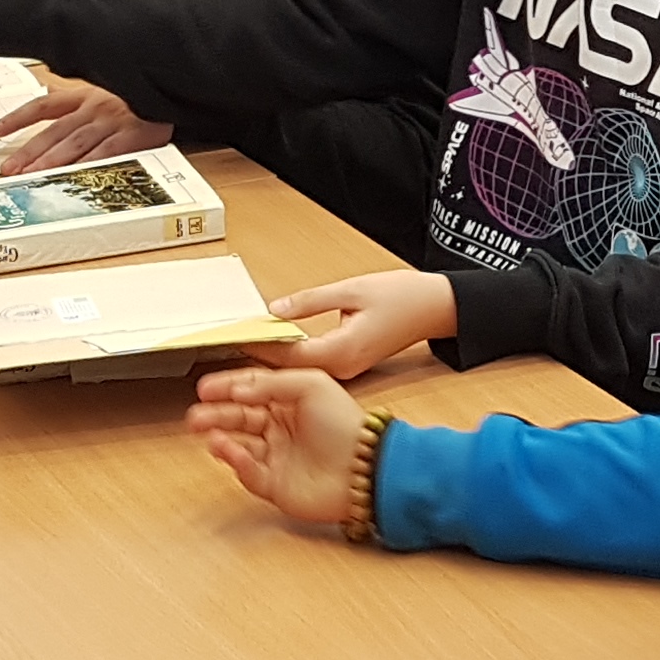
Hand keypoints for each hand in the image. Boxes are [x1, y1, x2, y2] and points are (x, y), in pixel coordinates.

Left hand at [0, 78, 169, 171]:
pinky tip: (75, 176)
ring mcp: (113, 120)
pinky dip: (90, 164)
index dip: (18, 117)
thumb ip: (80, 100)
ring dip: (51, 161)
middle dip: (29, 151)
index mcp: (85, 94)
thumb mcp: (108, 89)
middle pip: (55, 131)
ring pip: (75, 143)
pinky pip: (107, 151)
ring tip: (31, 176)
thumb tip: (51, 104)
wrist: (175, 84)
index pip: (44, 105)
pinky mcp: (133, 133)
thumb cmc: (141, 94)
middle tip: (8, 170)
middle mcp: (95, 106)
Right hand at [188, 365, 369, 526]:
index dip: (226, 388)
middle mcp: (280, 428)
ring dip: (221, 437)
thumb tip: (237, 389)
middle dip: (215, 414)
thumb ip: (271, 383)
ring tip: (206, 431)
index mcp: (290, 401)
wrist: (365, 468)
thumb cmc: (345, 424)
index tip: (204, 386)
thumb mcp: (312, 384)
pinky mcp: (275, 484)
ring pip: (238, 445)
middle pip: (238, 418)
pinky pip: (248, 471)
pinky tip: (228, 450)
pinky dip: (236, 460)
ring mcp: (276, 456)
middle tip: (195, 413)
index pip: (250, 390)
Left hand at [250, 270, 456, 379]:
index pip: (288, 356)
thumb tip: (274, 309)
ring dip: (271, 359)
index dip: (257, 348)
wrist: (436, 308)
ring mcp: (346, 369)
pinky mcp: (348, 364)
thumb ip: (310, 302)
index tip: (230, 340)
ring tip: (239, 347)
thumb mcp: (352, 290)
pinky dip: (290, 357)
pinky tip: (273, 345)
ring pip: (298, 369)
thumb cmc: (402, 297)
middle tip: (223, 352)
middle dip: (257, 360)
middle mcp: (341, 367)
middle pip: (288, 369)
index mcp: (342, 351)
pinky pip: (311, 366)